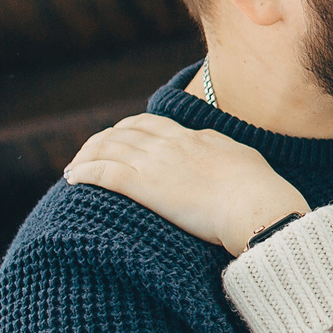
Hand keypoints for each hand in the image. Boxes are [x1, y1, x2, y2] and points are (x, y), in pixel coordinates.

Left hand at [63, 114, 310, 253]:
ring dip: (86, 156)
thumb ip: (222, 152)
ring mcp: (156, 163)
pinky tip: (72, 178)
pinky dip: (84, 172)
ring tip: (74, 167)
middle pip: (123, 133)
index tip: (119, 139)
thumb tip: (214, 150)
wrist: (258, 207)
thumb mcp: (242, 160)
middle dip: (102, 141)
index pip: (151, 125)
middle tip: (88, 154)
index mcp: (194, 138)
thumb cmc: (260, 191)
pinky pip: (103, 173)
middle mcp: (170, 144)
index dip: (129, 130)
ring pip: (108, 149)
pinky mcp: (145, 186)